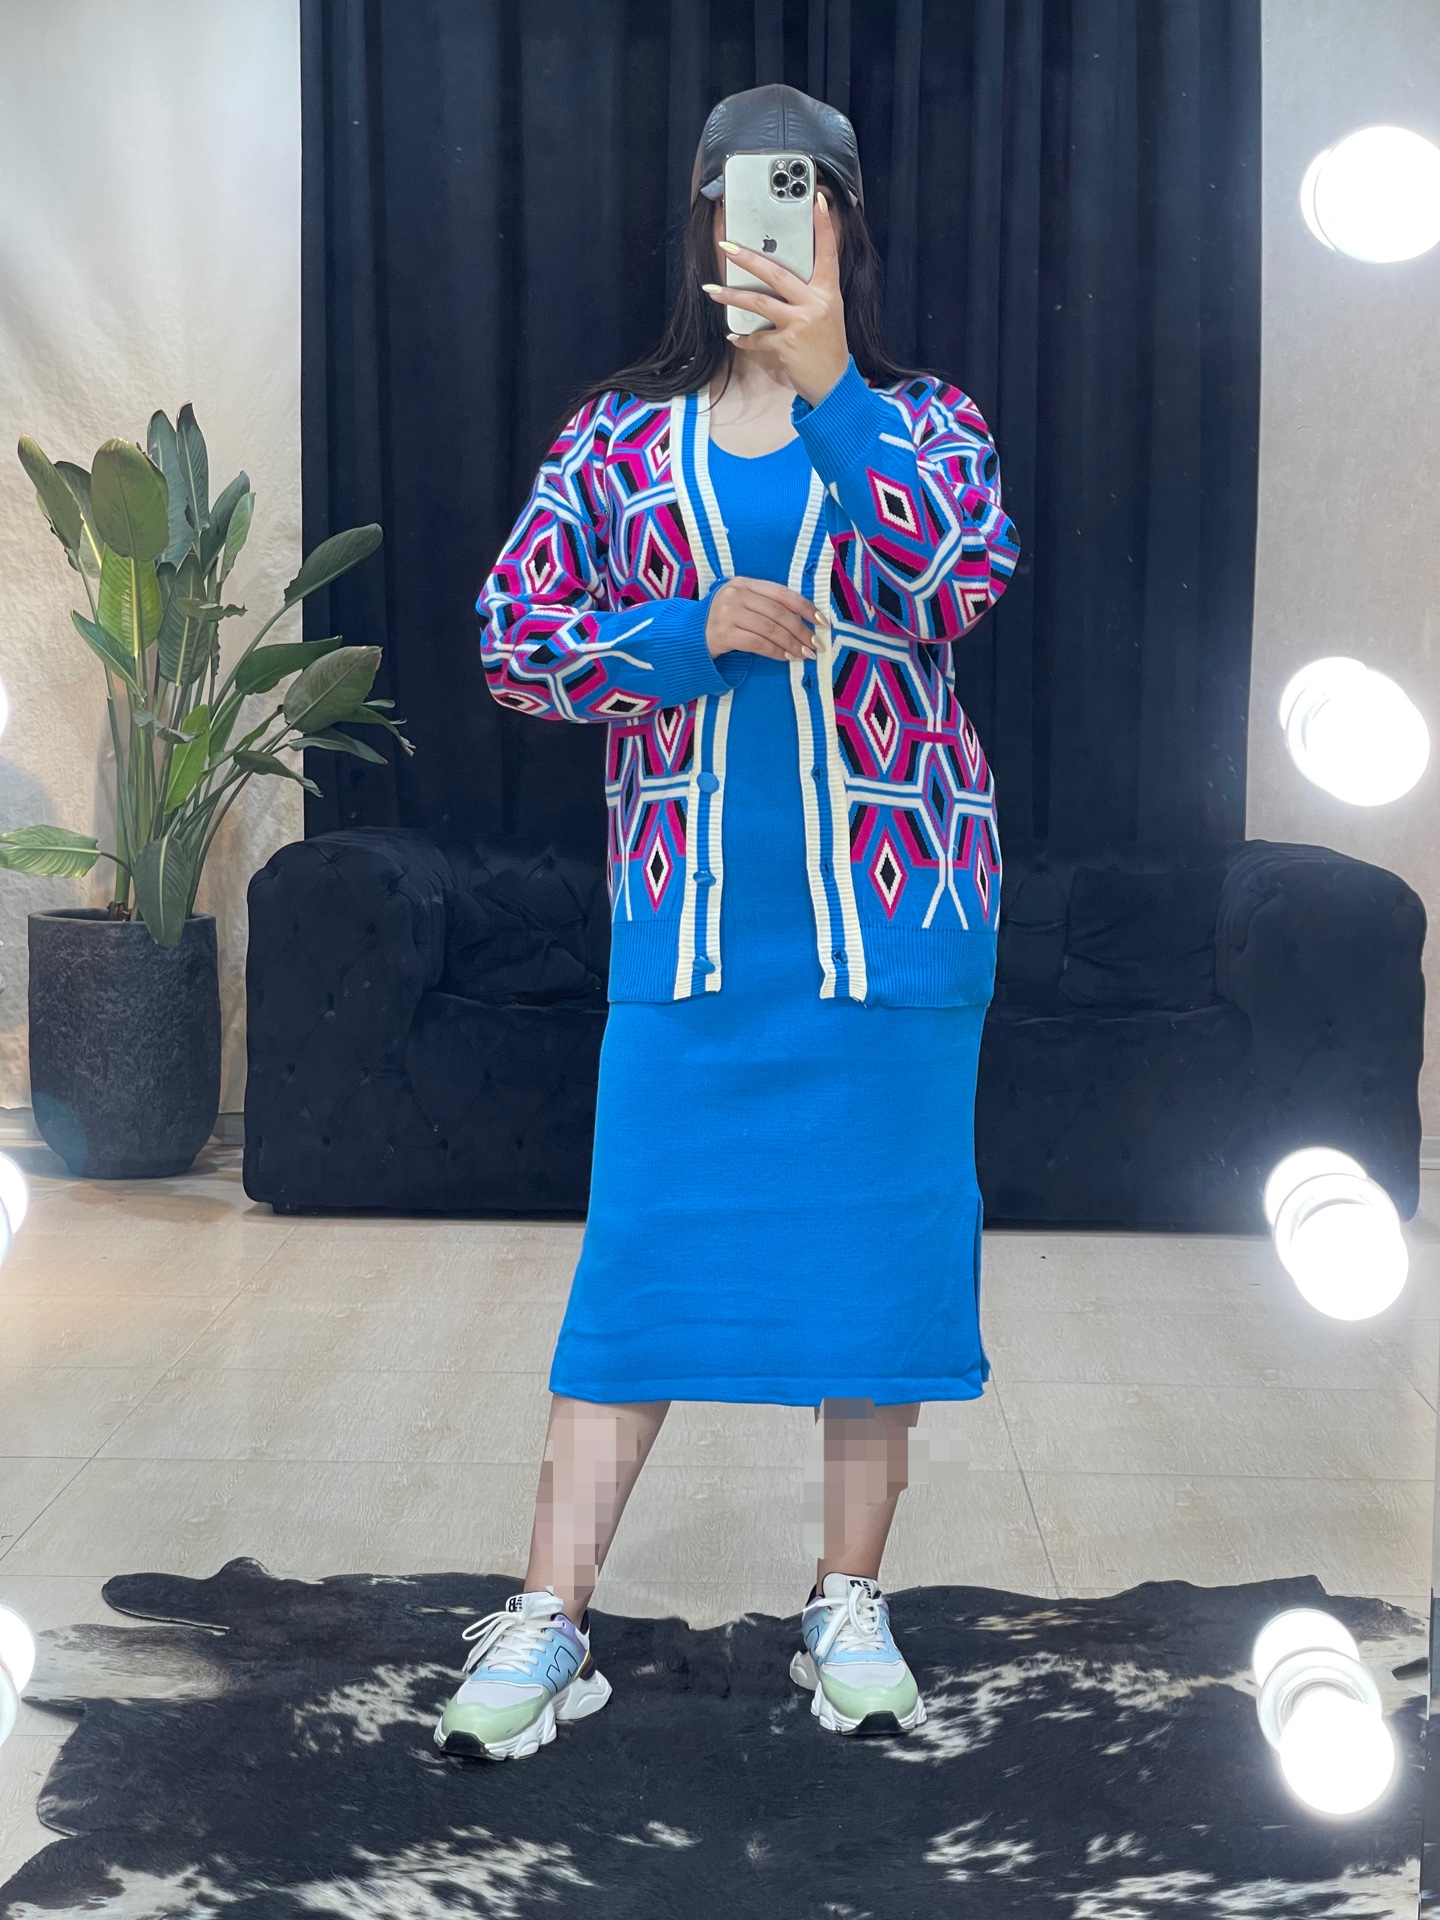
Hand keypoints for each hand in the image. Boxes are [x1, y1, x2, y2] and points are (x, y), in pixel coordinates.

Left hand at [704, 193, 849, 406]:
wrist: (833, 384)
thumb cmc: (827, 347)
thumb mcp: (827, 314)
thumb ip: (808, 294)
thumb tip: (778, 278)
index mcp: (828, 292)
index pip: (828, 252)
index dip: (823, 226)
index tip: (816, 200)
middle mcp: (815, 303)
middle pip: (777, 273)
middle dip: (748, 259)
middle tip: (727, 247)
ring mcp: (800, 324)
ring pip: (760, 302)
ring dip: (732, 296)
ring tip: (712, 290)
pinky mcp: (787, 344)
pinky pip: (757, 338)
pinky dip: (744, 339)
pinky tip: (734, 337)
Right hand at [705, 577, 824, 660]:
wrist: (689, 636)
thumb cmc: (723, 621)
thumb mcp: (742, 604)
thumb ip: (766, 605)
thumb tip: (805, 621)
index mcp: (744, 583)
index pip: (782, 593)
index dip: (805, 607)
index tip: (821, 621)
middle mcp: (735, 594)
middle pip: (778, 613)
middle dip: (802, 630)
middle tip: (816, 644)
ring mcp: (727, 613)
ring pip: (770, 629)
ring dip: (792, 644)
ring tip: (805, 654)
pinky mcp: (723, 633)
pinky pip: (758, 644)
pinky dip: (776, 652)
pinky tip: (786, 658)